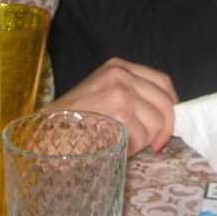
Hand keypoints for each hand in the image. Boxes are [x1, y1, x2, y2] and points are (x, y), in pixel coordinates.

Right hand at [47, 58, 176, 154]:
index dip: (171, 105)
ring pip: (157, 122)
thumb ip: (131, 97)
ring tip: (123, 143)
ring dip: (145, 140)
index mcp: (118, 67)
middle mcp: (121, 74)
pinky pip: (143, 137)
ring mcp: (121, 91)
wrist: (45, 135)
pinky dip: (133, 149)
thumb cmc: (72, 122)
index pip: (162, 81)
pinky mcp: (119, 111)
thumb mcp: (103, 95)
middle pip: (165, 101)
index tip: (167, 123)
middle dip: (166, 127)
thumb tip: (165, 117)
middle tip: (157, 145)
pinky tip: (114, 146)